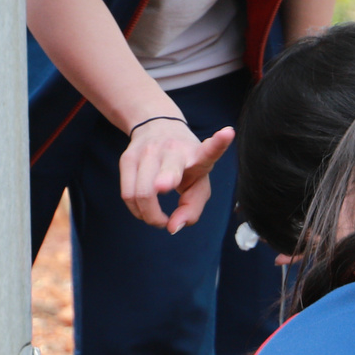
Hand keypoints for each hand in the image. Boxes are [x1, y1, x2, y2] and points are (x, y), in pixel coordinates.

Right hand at [120, 119, 234, 231]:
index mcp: (198, 155)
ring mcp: (148, 152)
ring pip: (142, 192)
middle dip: (166, 181)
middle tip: (164, 203)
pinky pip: (126, 194)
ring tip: (159, 219)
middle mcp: (174, 150)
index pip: (210, 150)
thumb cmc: (186, 164)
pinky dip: (136, 210)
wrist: (157, 126)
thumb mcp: (198, 182)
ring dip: (149, 215)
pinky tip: (145, 211)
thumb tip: (173, 228)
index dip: (219, 144)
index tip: (228, 133)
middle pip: (170, 170)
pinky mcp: (127, 158)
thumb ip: (192, 208)